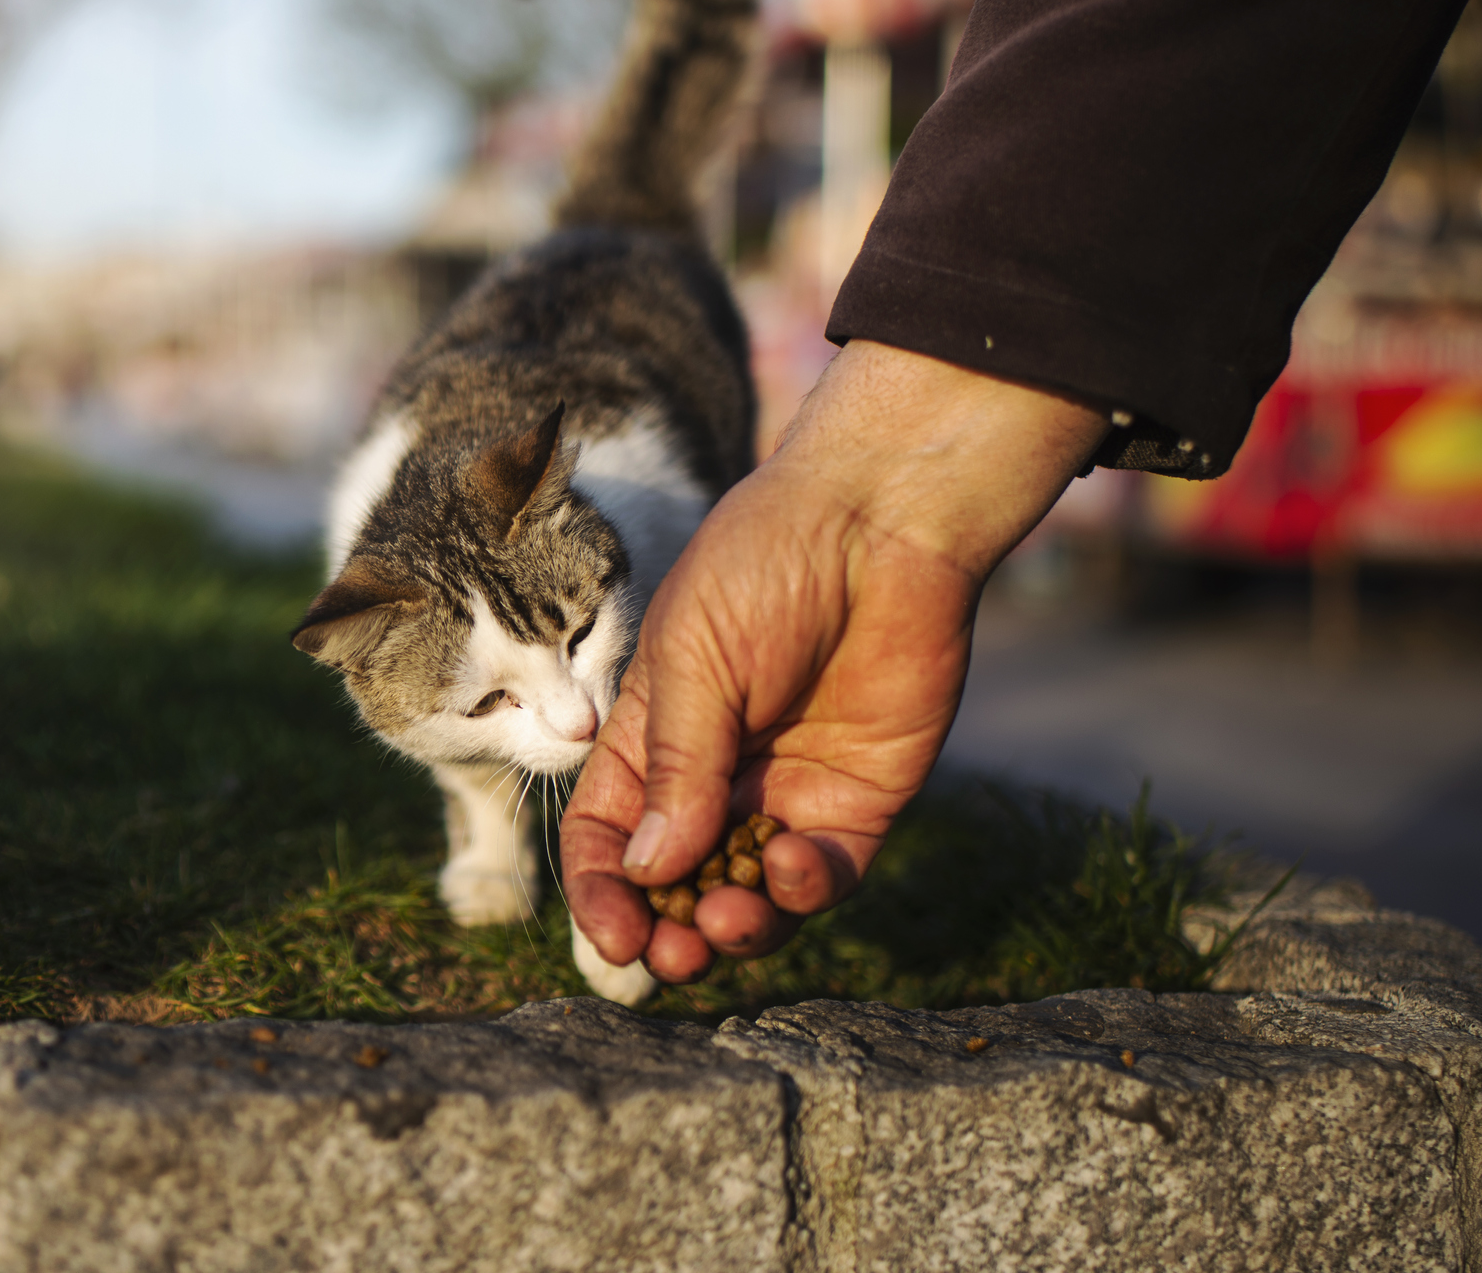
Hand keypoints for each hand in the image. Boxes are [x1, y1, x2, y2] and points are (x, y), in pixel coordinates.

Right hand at [562, 339, 1108, 982]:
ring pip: (749, 897)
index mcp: (653, 739)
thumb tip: (648, 872)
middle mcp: (715, 778)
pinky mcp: (859, 802)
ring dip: (733, 926)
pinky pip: (824, 875)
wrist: (880, 524)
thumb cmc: (764, 567)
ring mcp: (785, 794)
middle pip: (676, 884)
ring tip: (726, 920)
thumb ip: (677, 769)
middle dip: (669, 930)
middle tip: (672, 956)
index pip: (608, 836)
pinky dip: (802, 888)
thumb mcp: (694, 660)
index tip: (614, 935)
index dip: (601, 893)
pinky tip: (790, 864)